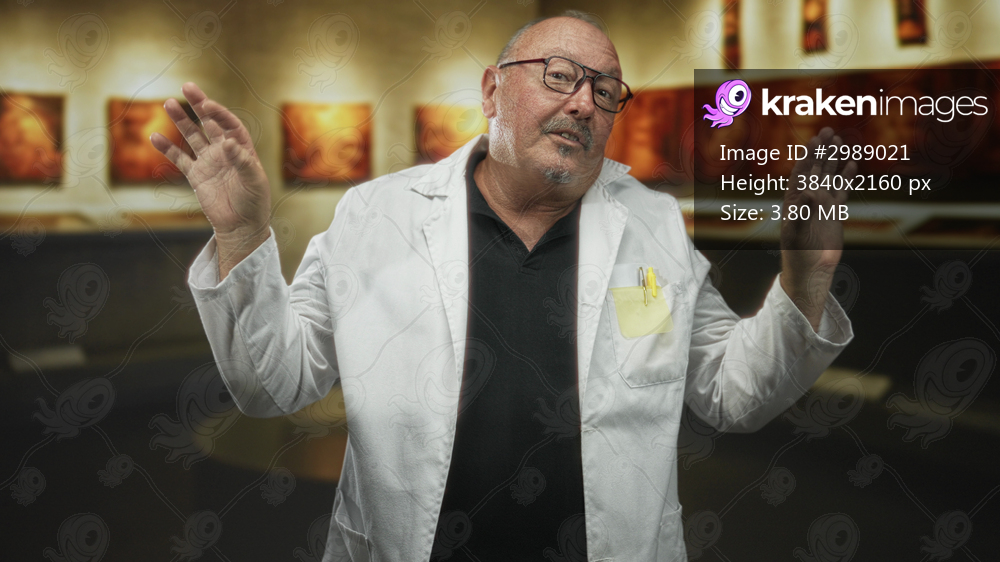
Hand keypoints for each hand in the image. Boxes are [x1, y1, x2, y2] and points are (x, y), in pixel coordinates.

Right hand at [151, 82, 270, 278]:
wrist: (241, 226)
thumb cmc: (254, 202)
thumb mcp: (254, 181)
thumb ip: (241, 161)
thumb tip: (226, 142)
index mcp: (242, 149)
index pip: (229, 125)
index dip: (219, 114)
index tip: (207, 106)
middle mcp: (224, 152)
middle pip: (210, 123)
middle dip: (199, 105)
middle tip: (187, 87)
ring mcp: (209, 162)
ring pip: (192, 136)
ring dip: (181, 121)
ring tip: (169, 103)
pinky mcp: (196, 175)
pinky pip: (180, 159)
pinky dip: (167, 148)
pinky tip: (155, 137)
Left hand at [779, 127, 856, 329]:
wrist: (811, 268)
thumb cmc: (797, 252)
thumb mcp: (795, 232)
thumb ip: (801, 212)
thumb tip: (809, 193)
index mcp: (794, 199)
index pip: (801, 172)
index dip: (808, 156)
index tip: (815, 140)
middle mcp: (808, 198)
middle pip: (815, 168)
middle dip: (821, 150)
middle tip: (828, 130)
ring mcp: (821, 203)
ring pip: (829, 175)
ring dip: (833, 159)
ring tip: (839, 141)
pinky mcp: (834, 211)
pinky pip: (841, 189)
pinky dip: (846, 176)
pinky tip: (852, 163)